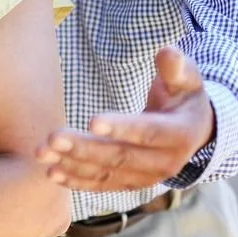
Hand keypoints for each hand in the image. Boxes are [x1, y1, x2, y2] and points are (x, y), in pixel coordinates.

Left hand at [37, 46, 215, 191]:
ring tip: (43, 153)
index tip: (91, 121)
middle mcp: (165, 163)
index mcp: (180, 134)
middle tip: (52, 137)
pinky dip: (76, 181)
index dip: (121, 128)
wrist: (194, 132)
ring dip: (72, 165)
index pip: (148, 133)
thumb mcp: (187, 80)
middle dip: (84, 148)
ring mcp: (146, 178)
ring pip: (106, 174)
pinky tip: (52, 173)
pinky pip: (102, 185)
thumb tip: (167, 51)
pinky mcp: (130, 184)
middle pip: (120, 158)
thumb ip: (176, 68)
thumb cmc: (184, 98)